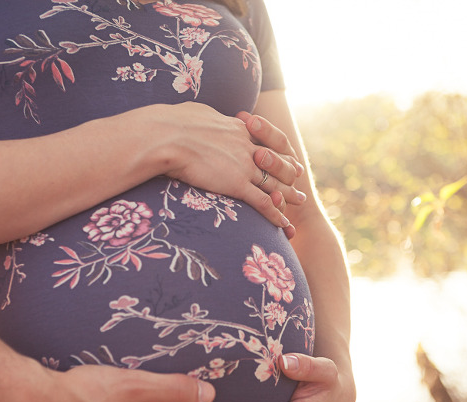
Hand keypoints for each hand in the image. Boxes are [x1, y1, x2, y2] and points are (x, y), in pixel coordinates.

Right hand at [155, 103, 304, 236]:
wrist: (167, 135)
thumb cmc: (171, 124)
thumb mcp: (193, 113)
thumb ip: (202, 118)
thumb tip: (194, 116)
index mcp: (237, 128)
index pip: (262, 139)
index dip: (274, 148)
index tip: (279, 153)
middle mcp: (246, 146)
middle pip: (276, 160)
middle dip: (289, 170)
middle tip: (299, 177)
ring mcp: (244, 166)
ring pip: (274, 183)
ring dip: (288, 194)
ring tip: (299, 201)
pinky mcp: (237, 184)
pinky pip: (262, 202)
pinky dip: (275, 215)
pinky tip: (282, 224)